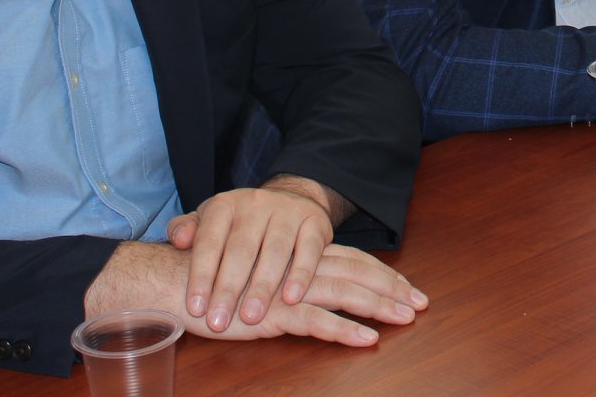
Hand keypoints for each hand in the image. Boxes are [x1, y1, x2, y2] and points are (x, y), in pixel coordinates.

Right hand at [86, 240, 426, 347]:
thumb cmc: (214, 282)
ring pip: (344, 294)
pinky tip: (366, 338)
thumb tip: (313, 293)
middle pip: (357, 274)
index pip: (352, 260)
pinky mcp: (270, 312)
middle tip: (422, 303)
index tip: (411, 289)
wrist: (172, 282)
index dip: (383, 274)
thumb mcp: (257, 278)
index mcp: (298, 258)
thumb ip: (283, 278)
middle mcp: (298, 268)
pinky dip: (344, 330)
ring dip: (379, 306)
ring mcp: (286, 289)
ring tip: (407, 318)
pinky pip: (315, 322)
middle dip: (392, 289)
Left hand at [164, 180, 343, 331]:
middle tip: (219, 322)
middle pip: (241, 249)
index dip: (201, 275)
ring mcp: (288, 210)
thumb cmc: (240, 224)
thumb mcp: (209, 221)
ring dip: (263, 287)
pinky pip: (309, 249)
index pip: (209, 241)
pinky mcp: (315, 221)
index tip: (195, 308)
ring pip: (275, 250)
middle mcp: (255, 204)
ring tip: (251, 317)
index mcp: (224, 205)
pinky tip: (291, 299)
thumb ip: (185, 229)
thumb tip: (178, 240)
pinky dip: (301, 275)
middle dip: (228, 289)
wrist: (290, 198)